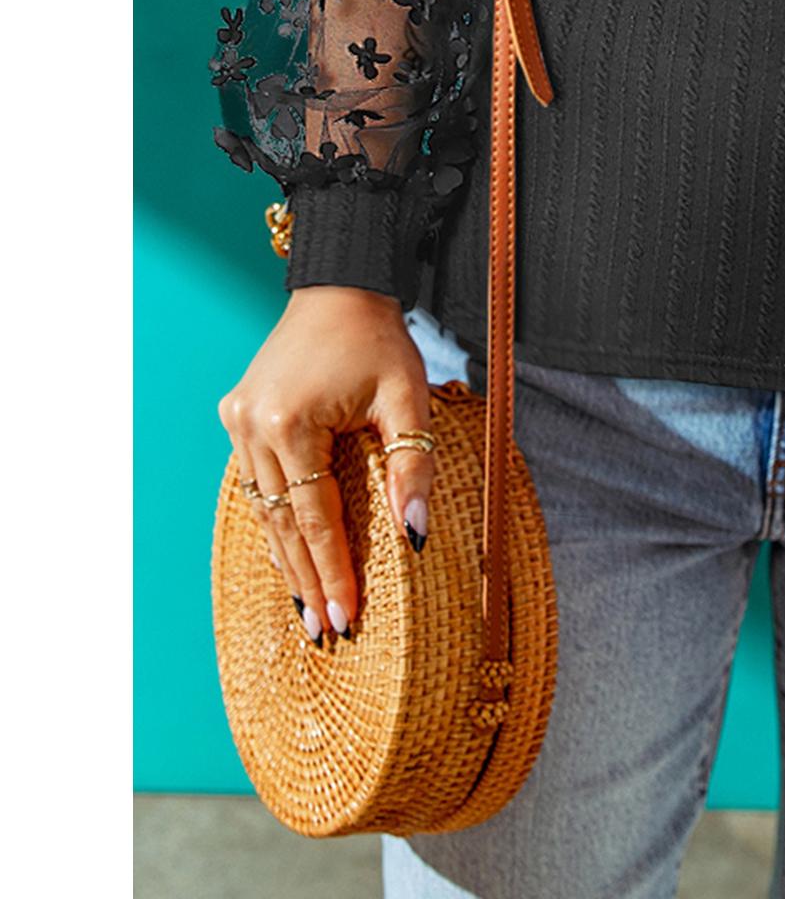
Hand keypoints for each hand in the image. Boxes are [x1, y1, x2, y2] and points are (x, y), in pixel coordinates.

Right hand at [216, 285, 435, 643]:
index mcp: (291, 422)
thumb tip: (415, 535)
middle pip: (283, 522)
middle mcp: (253, 426)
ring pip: (264, 507)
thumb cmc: (378, 339)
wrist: (340, 285)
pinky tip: (289, 554)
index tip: (346, 617)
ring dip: (287, 556)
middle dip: (306, 579)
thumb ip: (412, 465)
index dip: (332, 570)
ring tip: (307, 607)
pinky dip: (276, 519)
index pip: (315, 516)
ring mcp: (238, 421)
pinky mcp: (237, 415)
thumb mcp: (406, 397)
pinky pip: (257, 482)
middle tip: (324, 631)